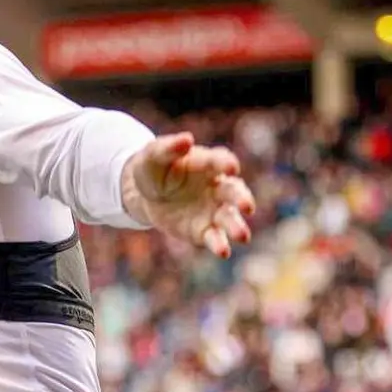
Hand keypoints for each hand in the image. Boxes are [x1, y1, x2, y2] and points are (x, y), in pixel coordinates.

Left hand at [121, 132, 255, 257]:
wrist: (143, 194)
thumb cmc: (153, 168)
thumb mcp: (154, 155)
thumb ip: (169, 148)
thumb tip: (186, 139)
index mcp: (206, 164)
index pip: (220, 162)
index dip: (226, 163)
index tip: (231, 167)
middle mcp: (216, 186)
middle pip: (234, 192)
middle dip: (241, 198)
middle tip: (247, 206)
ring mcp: (212, 210)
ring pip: (229, 218)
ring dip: (237, 226)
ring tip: (242, 236)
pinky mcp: (203, 230)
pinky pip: (214, 237)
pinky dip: (220, 244)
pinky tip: (224, 252)